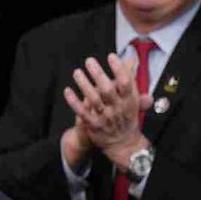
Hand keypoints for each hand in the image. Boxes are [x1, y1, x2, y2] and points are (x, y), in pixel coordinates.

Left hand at [61, 53, 151, 168]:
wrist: (122, 143)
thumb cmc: (127, 115)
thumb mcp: (133, 98)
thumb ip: (131, 78)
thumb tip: (130, 59)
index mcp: (130, 101)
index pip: (126, 83)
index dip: (119, 69)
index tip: (111, 56)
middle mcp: (118, 109)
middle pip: (107, 89)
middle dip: (98, 74)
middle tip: (89, 60)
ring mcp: (105, 117)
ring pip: (93, 99)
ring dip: (84, 85)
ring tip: (77, 72)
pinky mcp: (93, 125)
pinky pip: (82, 112)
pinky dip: (74, 101)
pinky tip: (68, 90)